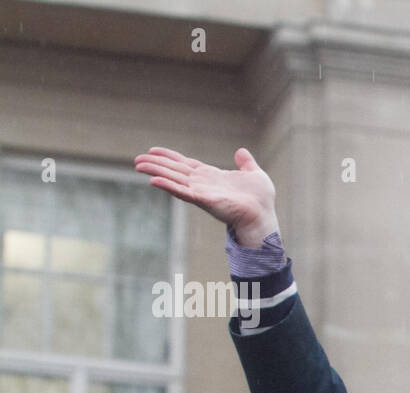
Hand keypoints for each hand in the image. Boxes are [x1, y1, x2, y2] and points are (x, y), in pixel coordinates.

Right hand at [134, 146, 279, 247]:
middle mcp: (203, 184)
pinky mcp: (203, 200)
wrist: (264, 215)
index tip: (153, 150)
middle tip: (137, 159)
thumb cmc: (261, 199)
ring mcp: (202, 192)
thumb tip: (241, 151)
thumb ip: (246, 163)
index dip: (170, 157)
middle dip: (156, 164)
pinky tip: (153, 180)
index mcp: (212, 176)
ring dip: (156, 172)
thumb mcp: (254, 174)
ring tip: (138, 165)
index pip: (186, 164)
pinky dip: (168, 186)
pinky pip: (183, 192)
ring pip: (174, 179)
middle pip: (175, 170)